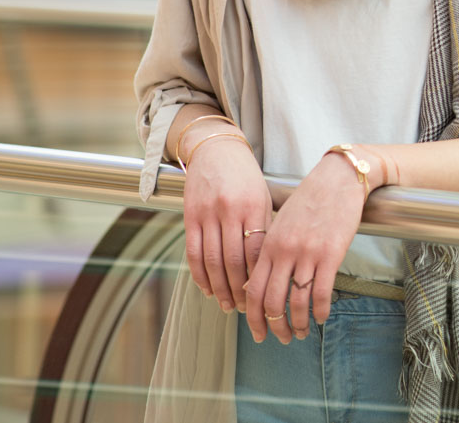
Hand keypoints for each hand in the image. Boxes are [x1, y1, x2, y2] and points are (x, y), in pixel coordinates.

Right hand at [181, 132, 270, 315]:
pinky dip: (199, 275)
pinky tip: (207, 289)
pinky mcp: (189, 216)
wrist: (216, 149)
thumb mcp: (263, 197)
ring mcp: (208, 213)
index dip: (257, 277)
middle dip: (238, 289)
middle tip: (245, 309)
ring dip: (219, 287)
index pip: (256, 250)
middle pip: (233, 260)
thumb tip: (269, 266)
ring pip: (212, 260)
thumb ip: (264, 227)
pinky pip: (193, 252)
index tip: (263, 295)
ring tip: (227, 305)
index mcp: (254, 206)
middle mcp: (230, 210)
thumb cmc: (245, 176)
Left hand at [242, 150, 370, 344]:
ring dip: (299, 323)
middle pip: (272, 301)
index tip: (258, 332)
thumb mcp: (282, 223)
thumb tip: (256, 284)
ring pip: (297, 301)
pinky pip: (322, 292)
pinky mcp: (331, 254)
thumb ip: (269, 252)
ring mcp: (307, 254)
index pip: (252, 291)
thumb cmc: (311, 199)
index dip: (253, 317)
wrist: (339, 178)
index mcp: (269, 244)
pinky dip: (320, 311)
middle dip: (275, 327)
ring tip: (303, 332)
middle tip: (282, 338)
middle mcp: (284, 252)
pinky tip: (322, 317)